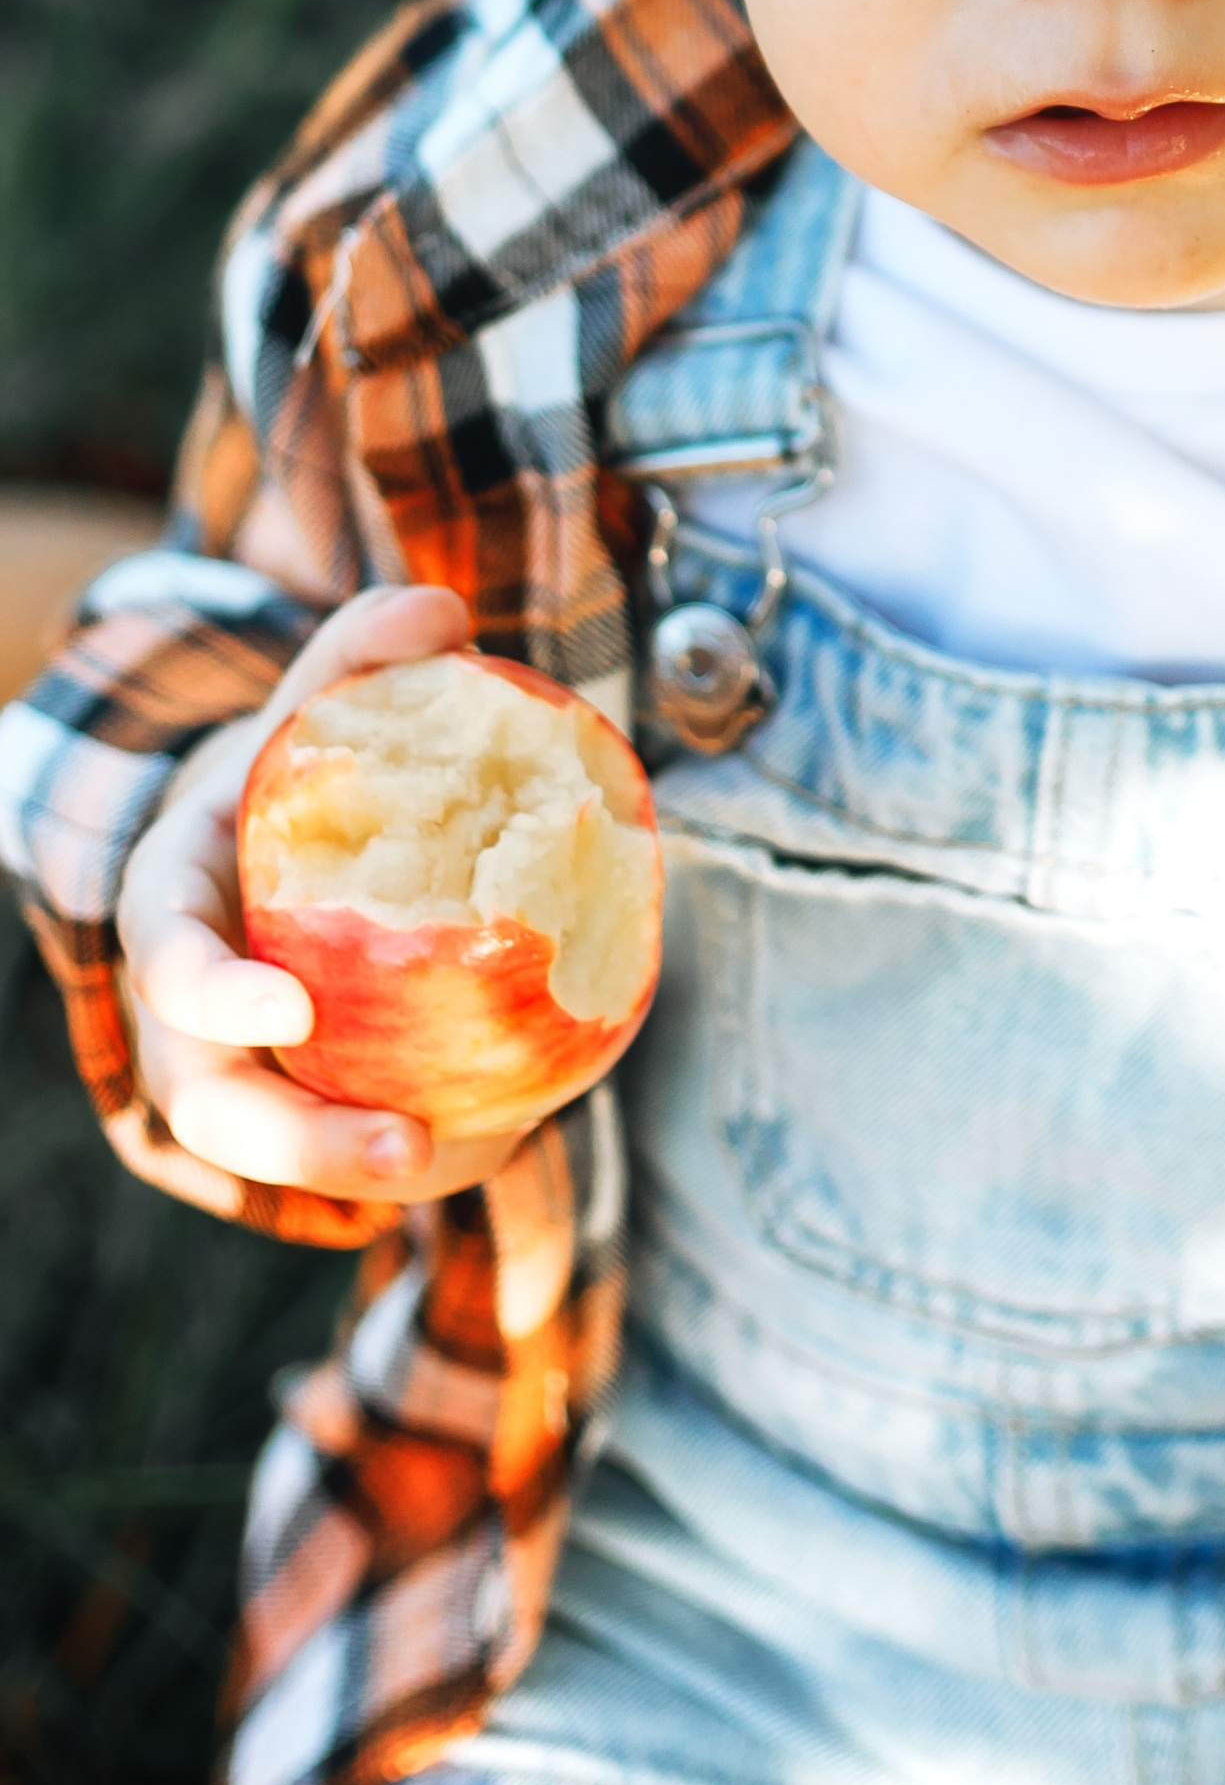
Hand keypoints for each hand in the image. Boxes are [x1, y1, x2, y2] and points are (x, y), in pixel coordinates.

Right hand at [118, 582, 526, 1208]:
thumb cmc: (291, 771)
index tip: (295, 1012)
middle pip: (206, 1100)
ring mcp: (231, 1066)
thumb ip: (361, 649)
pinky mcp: (295, 1098)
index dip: (216, 995)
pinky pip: (334, 1148)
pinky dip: (410, 1158)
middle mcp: (184, 1009)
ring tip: (456, 1175)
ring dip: (352, 1174)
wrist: (271, 840)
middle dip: (293, 1139)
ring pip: (267, 1149)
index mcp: (172, 907)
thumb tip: (441, 609)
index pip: (169, 960)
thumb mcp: (310, 699)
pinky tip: (495, 1149)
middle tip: (409, 1153)